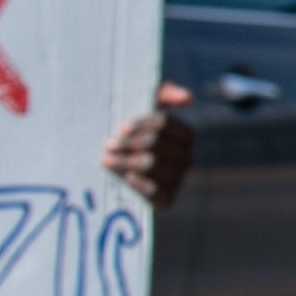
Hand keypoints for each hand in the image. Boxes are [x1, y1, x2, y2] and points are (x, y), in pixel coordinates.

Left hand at [103, 83, 194, 212]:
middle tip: (108, 144)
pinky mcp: (164, 201)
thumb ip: (164, 93)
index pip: (171, 126)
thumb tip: (189, 98)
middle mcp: (184, 160)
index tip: (123, 127)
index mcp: (183, 138)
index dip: (148, 125)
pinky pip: (156, 193)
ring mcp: (176, 181)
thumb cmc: (125, 130)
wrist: (106, 162)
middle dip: (131, 144)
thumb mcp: (141, 106)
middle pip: (160, 146)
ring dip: (126, 161)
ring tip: (106, 159)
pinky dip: (139, 184)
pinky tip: (124, 177)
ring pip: (154, 166)